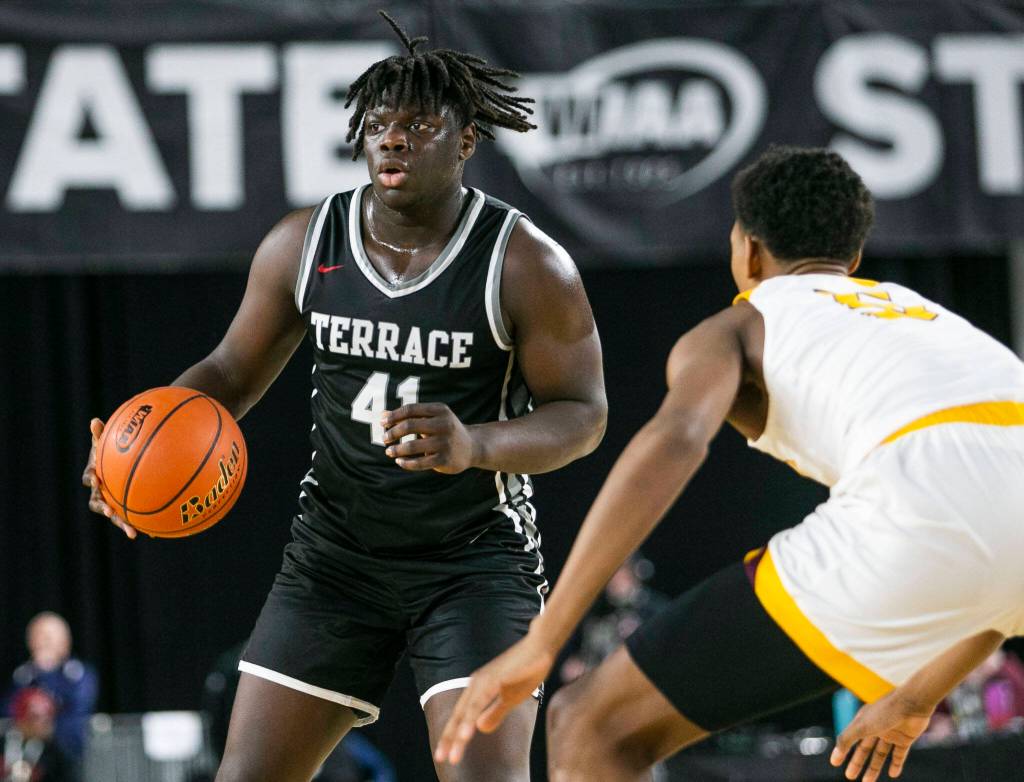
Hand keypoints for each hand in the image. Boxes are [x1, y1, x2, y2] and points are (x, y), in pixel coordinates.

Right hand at [82, 418, 136, 538]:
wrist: (118, 464)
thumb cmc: (110, 450)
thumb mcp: (105, 441)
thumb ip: (101, 433)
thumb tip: (94, 420)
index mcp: (94, 475)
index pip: (88, 479)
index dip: (90, 480)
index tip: (95, 480)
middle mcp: (100, 492)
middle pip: (98, 503)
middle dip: (104, 509)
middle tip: (109, 512)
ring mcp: (112, 502)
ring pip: (115, 515)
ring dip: (122, 524)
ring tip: (132, 533)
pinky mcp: (124, 508)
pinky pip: (132, 517)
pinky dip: (141, 524)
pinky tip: (153, 532)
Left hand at [381, 403, 477, 473]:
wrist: (472, 446)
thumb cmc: (445, 430)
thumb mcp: (431, 418)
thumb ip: (409, 416)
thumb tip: (383, 414)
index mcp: (440, 410)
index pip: (411, 409)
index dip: (394, 415)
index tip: (383, 422)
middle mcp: (444, 424)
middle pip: (410, 425)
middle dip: (393, 432)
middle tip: (384, 438)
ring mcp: (445, 442)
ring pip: (413, 446)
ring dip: (397, 449)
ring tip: (389, 451)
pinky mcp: (445, 459)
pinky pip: (420, 463)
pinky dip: (406, 463)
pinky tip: (399, 461)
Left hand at [434, 633, 554, 765]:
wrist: (540, 647)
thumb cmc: (526, 671)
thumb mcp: (510, 698)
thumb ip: (495, 712)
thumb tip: (480, 729)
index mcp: (478, 690)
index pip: (460, 716)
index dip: (451, 736)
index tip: (443, 756)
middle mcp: (477, 684)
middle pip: (459, 715)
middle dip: (450, 738)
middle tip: (442, 758)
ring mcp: (485, 680)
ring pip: (468, 709)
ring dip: (460, 730)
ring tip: (454, 750)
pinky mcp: (496, 677)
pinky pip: (483, 700)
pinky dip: (474, 715)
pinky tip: (471, 730)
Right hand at [830, 689, 934, 780]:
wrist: (913, 703)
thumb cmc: (885, 712)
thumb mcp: (861, 726)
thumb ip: (846, 740)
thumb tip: (834, 757)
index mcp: (863, 721)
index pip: (850, 739)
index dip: (843, 751)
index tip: (836, 763)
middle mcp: (876, 727)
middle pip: (865, 749)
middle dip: (857, 763)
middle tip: (850, 776)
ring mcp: (891, 733)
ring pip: (881, 753)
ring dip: (875, 768)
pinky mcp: (906, 738)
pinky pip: (899, 754)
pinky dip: (896, 764)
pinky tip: (893, 774)